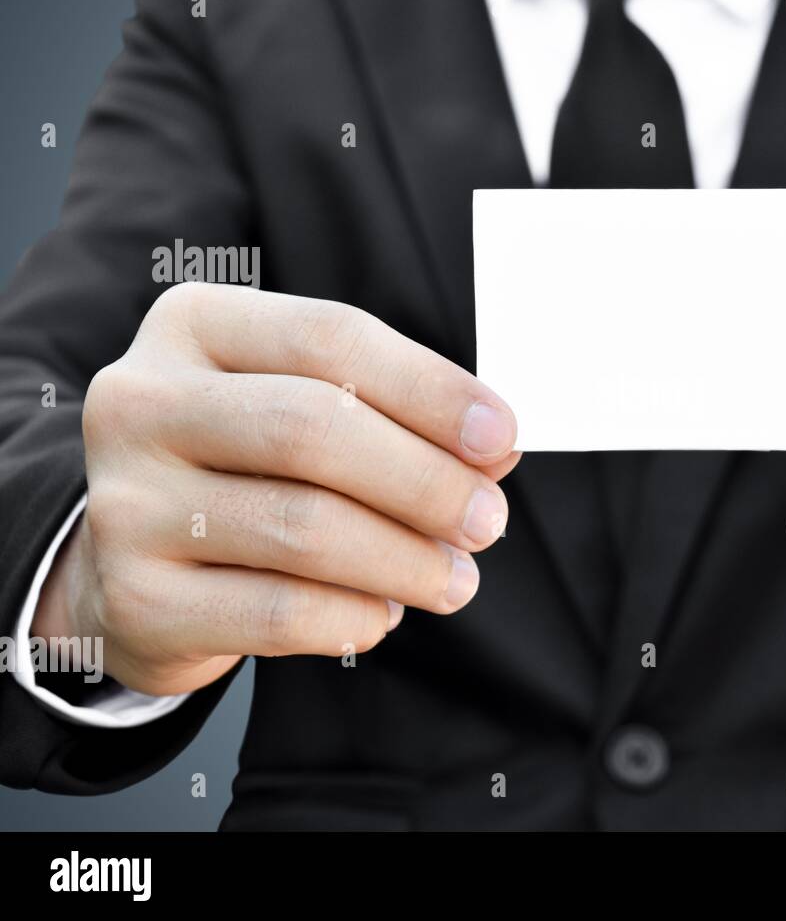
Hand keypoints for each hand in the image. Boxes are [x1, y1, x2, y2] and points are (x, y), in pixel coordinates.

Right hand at [33, 283, 518, 695]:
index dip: (430, 390)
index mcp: (195, 326)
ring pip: (301, 529)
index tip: (501, 439)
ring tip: (454, 579)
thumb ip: (393, 413)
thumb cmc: (248, 469)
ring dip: (405, 561)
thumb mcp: (305, 409)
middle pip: (312, 429)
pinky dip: (351, 617)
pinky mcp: (135, 596)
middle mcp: (142, 401)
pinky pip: (275, 613)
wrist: (135, 565)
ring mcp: (126, 501)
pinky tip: (381, 615)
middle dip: (424, 481)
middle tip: (488, 522)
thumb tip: (494, 448)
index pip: (331, 338)